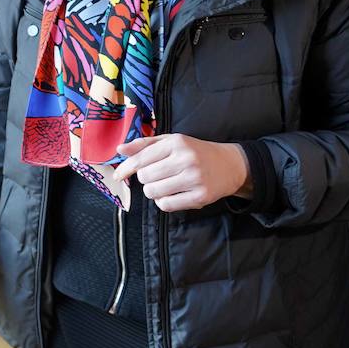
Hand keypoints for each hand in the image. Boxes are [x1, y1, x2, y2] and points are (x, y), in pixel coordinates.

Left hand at [112, 134, 250, 211]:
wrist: (229, 165)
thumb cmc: (194, 152)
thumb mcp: (171, 142)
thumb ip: (144, 145)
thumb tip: (119, 150)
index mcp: (176, 143)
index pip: (141, 159)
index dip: (126, 169)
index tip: (118, 176)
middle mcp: (186, 159)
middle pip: (145, 177)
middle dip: (146, 179)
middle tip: (158, 175)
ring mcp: (194, 179)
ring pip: (153, 192)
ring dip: (154, 191)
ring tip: (165, 185)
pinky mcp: (200, 196)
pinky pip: (166, 205)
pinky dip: (163, 202)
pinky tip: (172, 194)